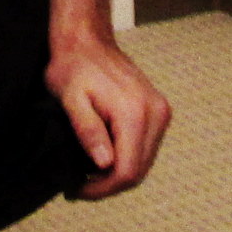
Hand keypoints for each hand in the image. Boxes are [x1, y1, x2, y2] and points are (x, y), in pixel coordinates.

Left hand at [48, 34, 169, 197]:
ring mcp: (161, 112)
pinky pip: (146, 148)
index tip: (77, 190)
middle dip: (109, 185)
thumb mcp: (71, 100)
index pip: (127, 171)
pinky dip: (127, 158)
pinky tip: (103, 156)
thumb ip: (88, 131)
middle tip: (79, 186)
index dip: (102, 189)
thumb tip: (104, 163)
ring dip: (118, 174)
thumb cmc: (74, 68)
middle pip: (139, 171)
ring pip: (144, 163)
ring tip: (88, 173)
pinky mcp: (159, 111)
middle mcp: (156, 113)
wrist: (88, 41)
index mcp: (134, 112)